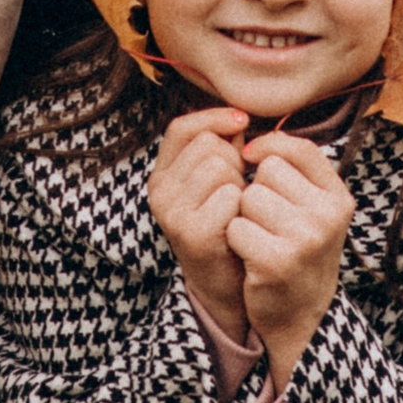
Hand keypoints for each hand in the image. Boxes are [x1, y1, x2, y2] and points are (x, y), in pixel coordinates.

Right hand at [147, 105, 254, 351]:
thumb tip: (240, 117)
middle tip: (236, 191)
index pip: (182, 127)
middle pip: (208, 145)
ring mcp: (172, 212)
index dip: (214, 117)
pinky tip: (240, 224)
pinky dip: (243, 206)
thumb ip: (222, 149)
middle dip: (234, 161)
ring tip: (237, 209)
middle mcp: (159, 192)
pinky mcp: (191, 232)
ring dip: (240, 184)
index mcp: (162, 175)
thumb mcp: (217, 183)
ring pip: (220, 166)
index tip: (243, 120)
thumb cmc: (228, 226)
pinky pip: (231, 195)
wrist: (226, 285)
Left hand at [226, 128, 351, 392]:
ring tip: (260, 239)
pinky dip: (236, 241)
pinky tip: (251, 258)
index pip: (300, 149)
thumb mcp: (312, 209)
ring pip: (248, 198)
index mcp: (339, 198)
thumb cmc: (298, 250)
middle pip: (267, 171)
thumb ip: (295, 172)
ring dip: (244, 216)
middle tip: (268, 222)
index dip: (269, 145)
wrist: (300, 314)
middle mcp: (328, 216)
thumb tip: (251, 138)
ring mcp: (305, 239)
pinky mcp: (277, 261)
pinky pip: (236, 227)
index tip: (251, 155)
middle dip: (256, 191)